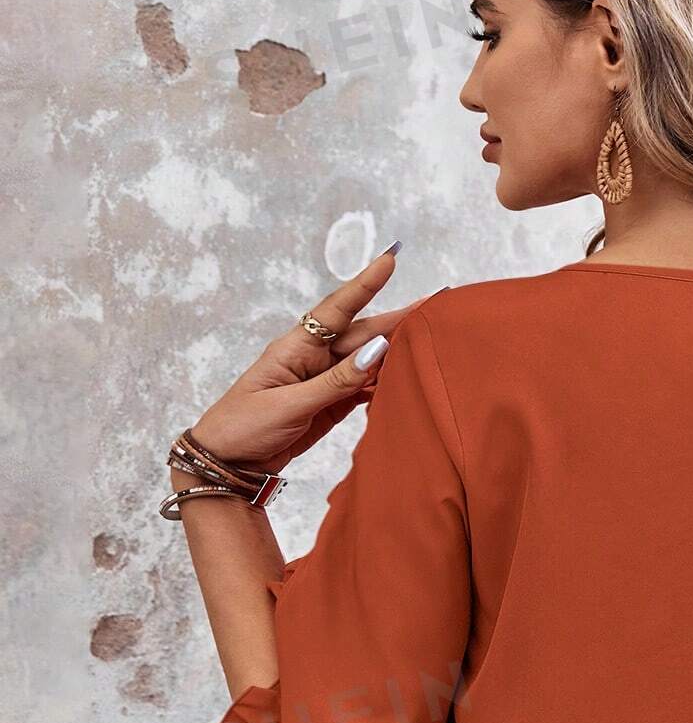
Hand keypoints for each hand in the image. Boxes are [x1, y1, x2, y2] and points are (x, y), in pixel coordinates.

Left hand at [185, 248, 420, 471]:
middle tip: (434, 306)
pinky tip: (406, 378)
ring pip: (366, 361)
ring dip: (396, 352)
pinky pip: (363, 388)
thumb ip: (335, 381)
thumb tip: (376, 352)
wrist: (227, 463)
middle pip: (362, 335)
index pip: (337, 310)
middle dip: (397, 320)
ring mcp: (323, 381)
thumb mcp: (290, 404)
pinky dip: (384, 384)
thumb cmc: (244, 427)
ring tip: (430, 341)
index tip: (390, 259)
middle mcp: (313, 359)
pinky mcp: (329, 405)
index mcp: (296, 348)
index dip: (365, 284)